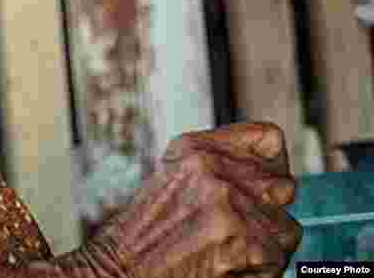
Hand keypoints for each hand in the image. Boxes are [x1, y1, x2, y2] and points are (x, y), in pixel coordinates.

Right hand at [72, 122, 301, 277]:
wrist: (120, 269)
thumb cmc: (145, 234)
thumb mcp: (175, 179)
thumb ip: (219, 164)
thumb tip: (273, 164)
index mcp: (194, 149)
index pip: (268, 139)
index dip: (271, 164)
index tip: (263, 180)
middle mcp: (212, 169)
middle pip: (282, 185)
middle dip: (266, 209)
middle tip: (233, 227)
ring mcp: (229, 204)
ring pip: (284, 226)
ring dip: (263, 243)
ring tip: (225, 248)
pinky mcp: (244, 241)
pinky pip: (279, 256)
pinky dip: (260, 268)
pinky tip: (226, 264)